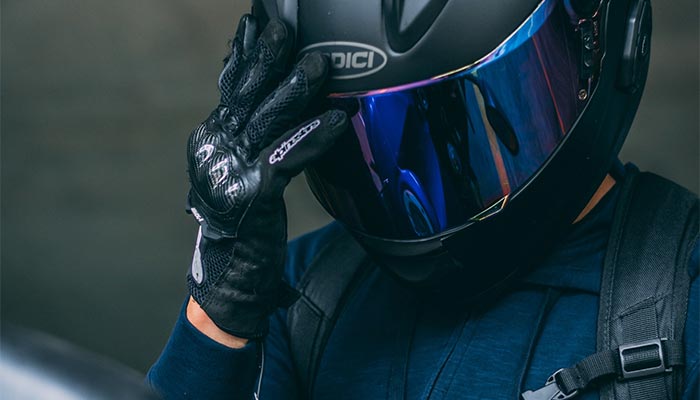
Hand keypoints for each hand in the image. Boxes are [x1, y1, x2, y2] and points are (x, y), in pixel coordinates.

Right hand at [185, 15, 347, 338]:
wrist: (229, 274)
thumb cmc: (242, 218)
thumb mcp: (239, 168)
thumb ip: (251, 133)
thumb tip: (275, 95)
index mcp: (211, 138)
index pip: (229, 87)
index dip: (243, 55)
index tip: (256, 23)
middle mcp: (214, 149)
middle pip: (244, 95)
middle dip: (265, 59)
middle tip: (283, 29)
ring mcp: (229, 171)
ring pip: (266, 121)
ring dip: (294, 90)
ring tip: (319, 64)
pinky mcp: (251, 194)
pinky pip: (289, 158)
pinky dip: (315, 138)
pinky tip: (337, 120)